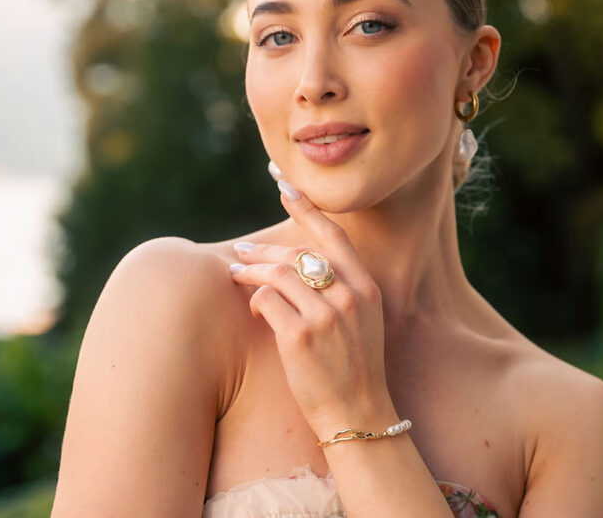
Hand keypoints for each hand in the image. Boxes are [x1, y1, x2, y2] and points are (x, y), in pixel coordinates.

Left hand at [229, 179, 395, 439]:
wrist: (358, 416)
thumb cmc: (353, 369)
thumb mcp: (362, 322)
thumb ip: (340, 290)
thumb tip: (299, 261)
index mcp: (367, 289)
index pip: (334, 235)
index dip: (307, 208)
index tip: (284, 186)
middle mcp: (349, 297)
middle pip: (297, 252)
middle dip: (264, 248)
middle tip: (242, 249)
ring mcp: (325, 316)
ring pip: (277, 272)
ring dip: (250, 270)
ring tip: (235, 273)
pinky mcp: (300, 336)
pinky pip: (266, 299)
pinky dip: (254, 300)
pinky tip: (252, 310)